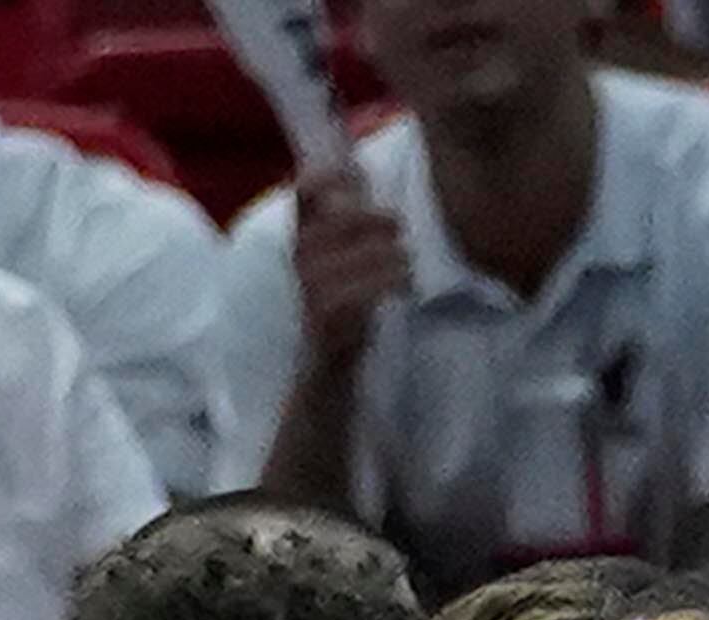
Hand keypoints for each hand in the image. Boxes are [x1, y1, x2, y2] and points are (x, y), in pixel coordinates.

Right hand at [285, 162, 412, 370]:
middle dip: (377, 220)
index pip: (304, 193)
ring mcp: (311, 285)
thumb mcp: (345, 257)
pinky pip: (366, 287)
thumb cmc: (344, 304)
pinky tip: (404, 287)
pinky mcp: (326, 312)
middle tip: (399, 230)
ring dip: (392, 255)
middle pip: (342, 219)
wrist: (328, 364)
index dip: (326, 175)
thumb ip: (350, 217)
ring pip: (361, 252)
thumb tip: (358, 165)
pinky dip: (391, 283)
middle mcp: (301, 257)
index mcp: (304, 236)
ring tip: (406, 266)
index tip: (352, 170)